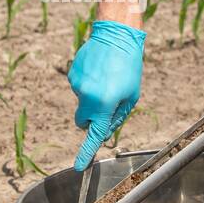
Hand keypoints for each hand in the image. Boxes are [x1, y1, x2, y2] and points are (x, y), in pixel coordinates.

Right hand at [68, 20, 145, 169]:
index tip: (79, 167)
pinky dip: (88, 84)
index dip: (86, 153)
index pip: (94, 135)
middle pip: (83, 122)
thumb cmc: (129, 67)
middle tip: (106, 106)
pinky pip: (80, 88)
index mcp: (104, 104)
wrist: (116, 35)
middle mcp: (87, 97)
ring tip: (107, 78)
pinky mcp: (72, 75)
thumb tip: (104, 131)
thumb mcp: (131, 95)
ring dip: (93, 97)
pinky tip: (99, 71)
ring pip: (82, 103)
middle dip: (91, 120)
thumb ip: (117, 116)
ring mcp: (77, 85)